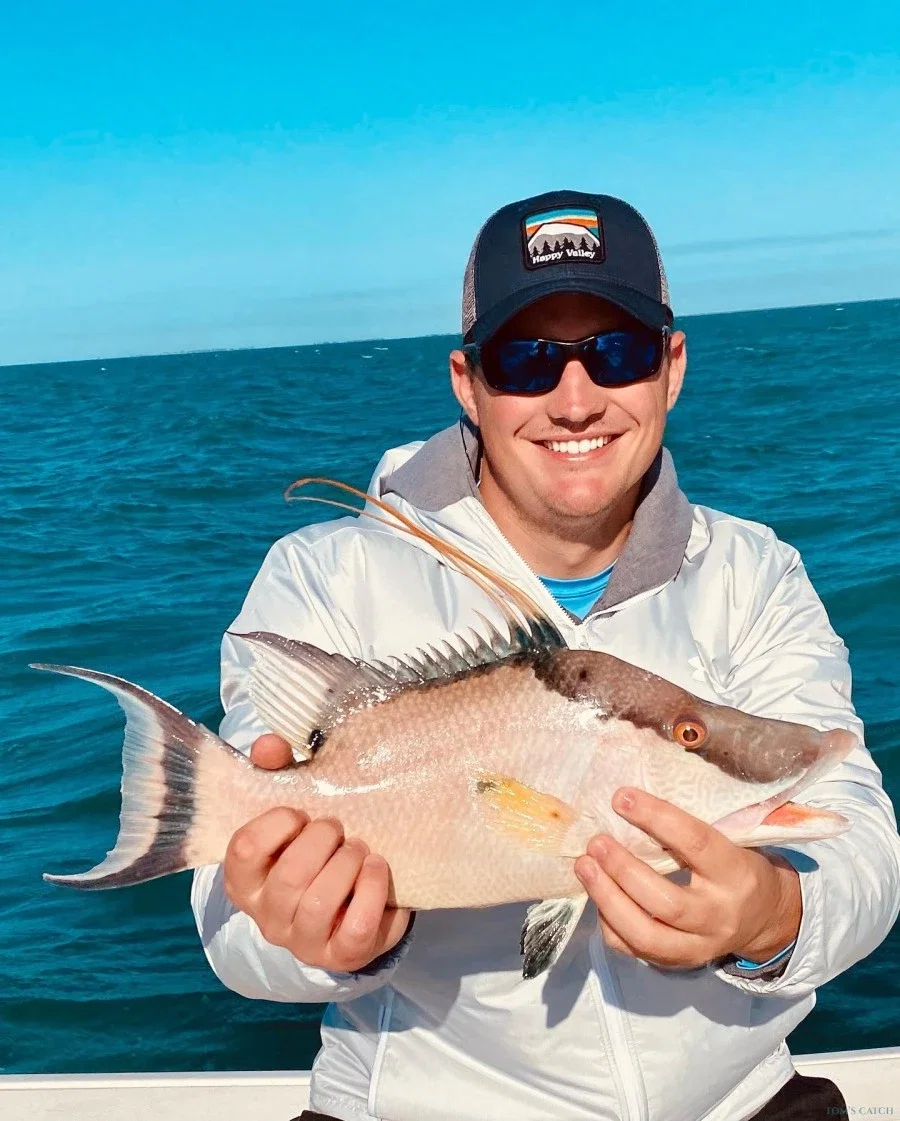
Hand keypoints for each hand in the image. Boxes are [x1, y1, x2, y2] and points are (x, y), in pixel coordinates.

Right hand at [223, 733, 412, 972]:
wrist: (349, 900)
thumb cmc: (313, 847)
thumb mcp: (292, 809)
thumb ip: (277, 769)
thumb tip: (269, 745)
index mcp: (245, 880)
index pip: (244, 851)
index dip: (276, 823)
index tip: (299, 812)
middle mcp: (267, 916)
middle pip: (289, 878)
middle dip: (321, 842)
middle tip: (338, 828)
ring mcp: (304, 941)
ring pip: (321, 904)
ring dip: (347, 864)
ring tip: (359, 848)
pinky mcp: (343, 955)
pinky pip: (358, 928)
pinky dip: (373, 891)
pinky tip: (378, 868)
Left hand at [574, 788, 801, 969]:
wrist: (765, 917)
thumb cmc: (736, 865)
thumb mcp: (730, 840)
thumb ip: (689, 828)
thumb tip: (629, 800)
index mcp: (736, 873)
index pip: (695, 844)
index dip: (656, 819)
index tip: (621, 798)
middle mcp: (720, 916)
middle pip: (667, 902)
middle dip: (624, 870)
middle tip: (595, 842)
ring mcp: (700, 946)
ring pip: (647, 935)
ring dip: (608, 899)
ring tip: (584, 867)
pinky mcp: (679, 963)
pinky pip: (635, 950)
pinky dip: (609, 924)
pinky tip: (597, 896)